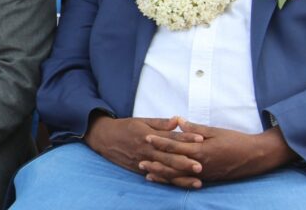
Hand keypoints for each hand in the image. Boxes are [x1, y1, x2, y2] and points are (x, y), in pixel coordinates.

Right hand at [84, 114, 201, 185]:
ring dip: (181, 176)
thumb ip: (161, 123)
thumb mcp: (141, 121)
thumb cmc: (125, 127)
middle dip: (185, 162)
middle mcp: (146, 149)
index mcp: (148, 135)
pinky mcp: (139, 169)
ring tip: (196, 181)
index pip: (170, 137)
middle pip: (169, 156)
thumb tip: (178, 121)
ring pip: (164, 170)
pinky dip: (168, 181)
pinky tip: (179, 185)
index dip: (186, 138)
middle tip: (201, 166)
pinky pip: (156, 176)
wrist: (103, 137)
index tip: (201, 138)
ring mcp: (143, 161)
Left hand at [141, 119, 296, 186]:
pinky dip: (174, 181)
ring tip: (146, 172)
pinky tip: (165, 180)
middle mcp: (201, 164)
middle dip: (155, 161)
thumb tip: (177, 120)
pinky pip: (187, 181)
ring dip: (161, 174)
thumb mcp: (215, 131)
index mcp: (201, 149)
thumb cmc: (237, 140)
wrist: (256, 156)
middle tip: (139, 158)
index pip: (175, 145)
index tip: (146, 137)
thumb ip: (194, 128)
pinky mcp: (209, 179)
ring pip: (178, 176)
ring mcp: (204, 174)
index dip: (159, 141)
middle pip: (173, 163)